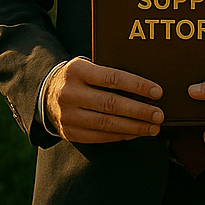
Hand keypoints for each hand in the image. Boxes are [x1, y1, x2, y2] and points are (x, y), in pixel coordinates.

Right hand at [45, 57, 163, 142]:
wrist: (46, 94)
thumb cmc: (79, 78)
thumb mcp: (88, 68)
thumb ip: (109, 74)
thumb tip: (146, 88)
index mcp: (77, 71)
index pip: (112, 78)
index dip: (137, 86)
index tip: (158, 92)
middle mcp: (70, 93)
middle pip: (111, 104)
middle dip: (139, 111)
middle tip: (159, 115)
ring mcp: (68, 115)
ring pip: (107, 123)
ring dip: (134, 127)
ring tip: (153, 127)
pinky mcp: (69, 132)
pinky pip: (100, 136)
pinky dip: (121, 135)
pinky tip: (136, 133)